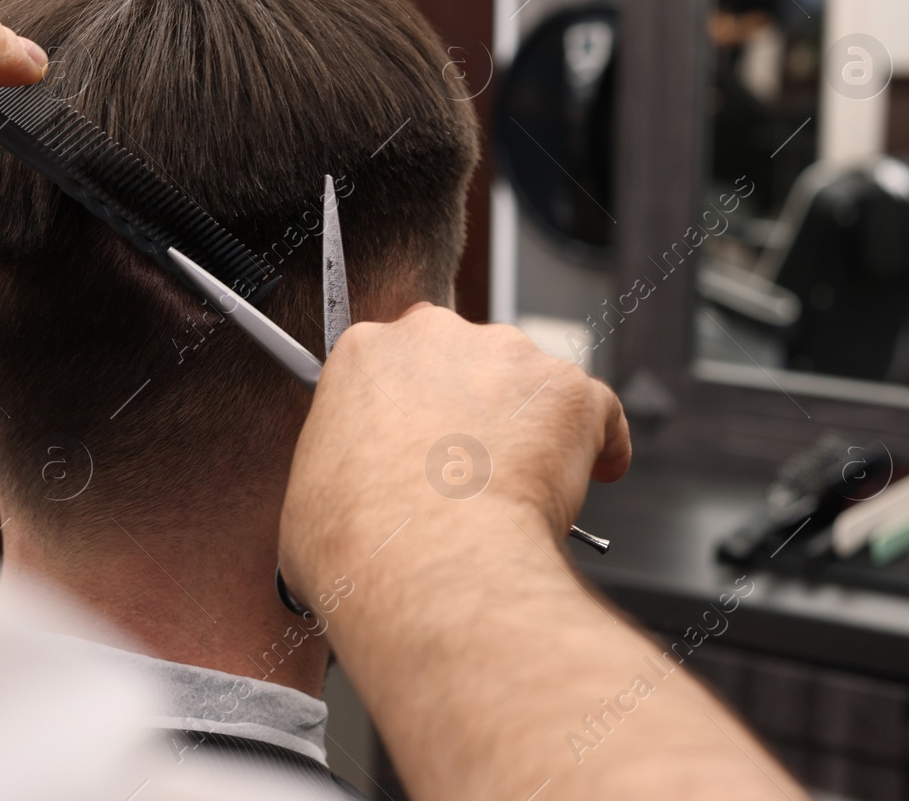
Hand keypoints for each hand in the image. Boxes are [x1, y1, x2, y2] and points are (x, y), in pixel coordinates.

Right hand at [278, 303, 629, 601]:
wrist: (430, 569)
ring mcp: (506, 359)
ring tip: (522, 487)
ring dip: (532, 425)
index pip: (399, 358)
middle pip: (466, 359)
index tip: (425, 433)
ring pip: (529, 382)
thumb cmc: (364, 542)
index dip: (417, 402)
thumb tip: (353, 496)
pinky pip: (596, 411)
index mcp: (366, 354)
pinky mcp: (567, 390)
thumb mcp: (312, 495)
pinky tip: (589, 478)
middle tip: (472, 466)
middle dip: (474, 406)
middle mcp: (436, 339)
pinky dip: (597, 444)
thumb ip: (341, 466)